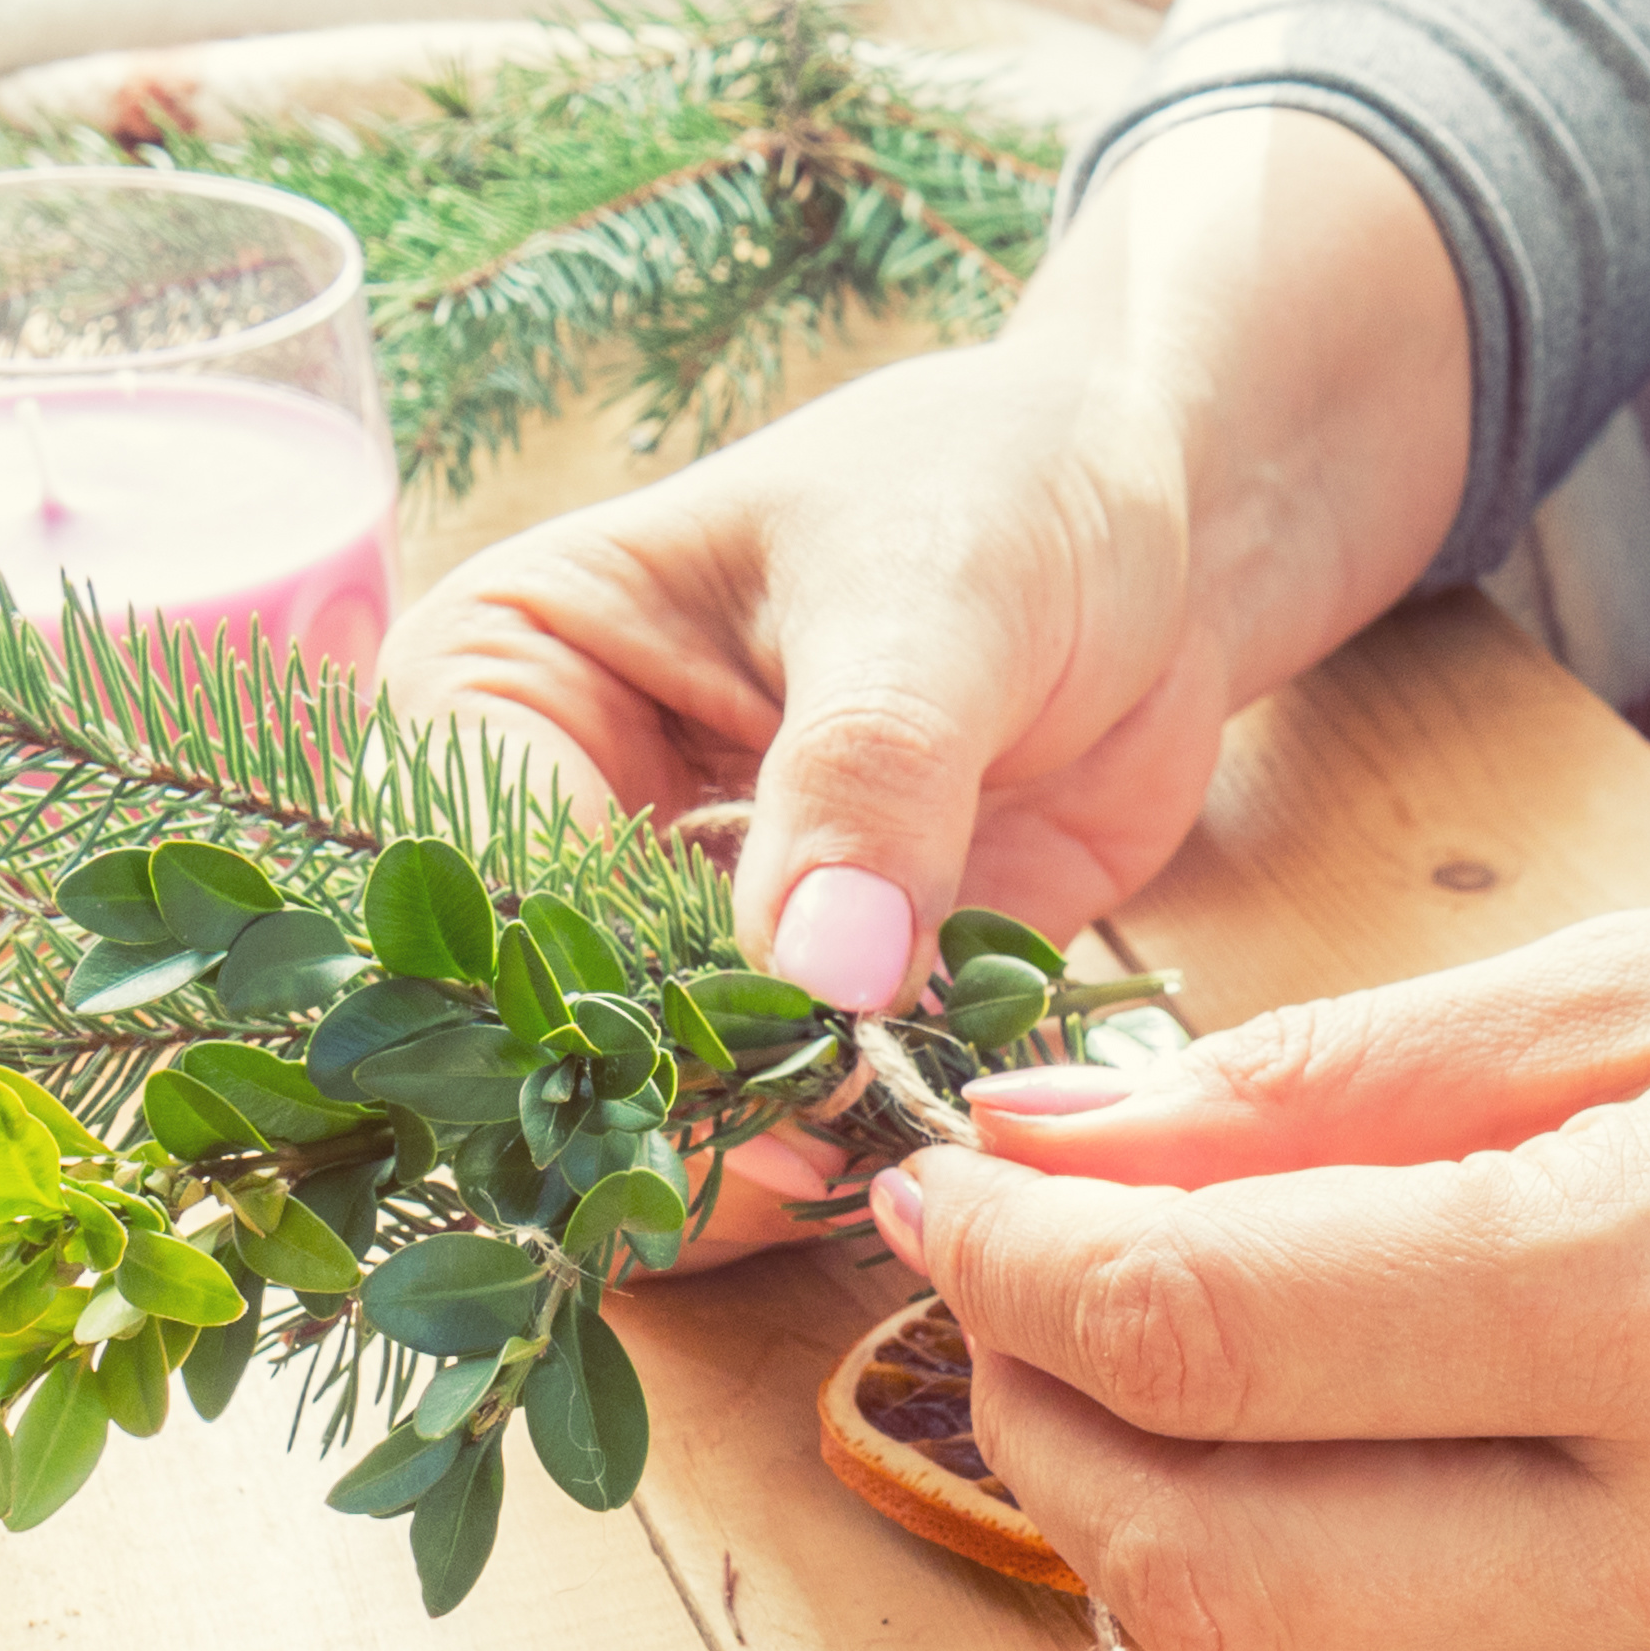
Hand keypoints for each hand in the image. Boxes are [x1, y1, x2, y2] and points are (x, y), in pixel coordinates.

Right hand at [386, 105, 1479, 1242]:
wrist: (1158, 531)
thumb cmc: (1005, 488)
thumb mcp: (933, 596)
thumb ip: (869, 777)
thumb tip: (819, 971)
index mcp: (501, 684)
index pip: (490, 881)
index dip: (594, 995)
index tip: (747, 1065)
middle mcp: (554, 824)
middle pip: (552, 1032)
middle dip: (687, 1113)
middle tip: (834, 1146)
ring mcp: (670, 931)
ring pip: (656, 1115)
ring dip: (774, 1162)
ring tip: (896, 1140)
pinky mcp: (796, 1006)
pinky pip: (790, 1134)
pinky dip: (859, 1160)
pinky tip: (938, 1141)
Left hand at [872, 862, 1649, 1650]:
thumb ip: (1342, 1085)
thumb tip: (1050, 1140)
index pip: (1205, 1328)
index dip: (1009, 1260)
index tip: (934, 1179)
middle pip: (1205, 1571)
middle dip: (1041, 1427)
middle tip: (1011, 1285)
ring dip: (1189, 1508)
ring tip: (1189, 1335)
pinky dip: (1381, 1563)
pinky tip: (1411, 1423)